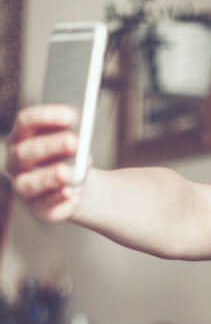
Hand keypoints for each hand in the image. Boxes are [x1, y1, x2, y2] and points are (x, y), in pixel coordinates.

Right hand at [4, 104, 84, 221]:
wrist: (80, 184)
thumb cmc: (73, 156)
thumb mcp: (74, 143)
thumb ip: (73, 137)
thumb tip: (79, 138)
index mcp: (22, 138)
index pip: (26, 122)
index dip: (46, 116)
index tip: (72, 114)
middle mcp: (16, 162)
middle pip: (26, 152)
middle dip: (49, 146)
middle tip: (74, 141)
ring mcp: (24, 187)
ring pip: (29, 184)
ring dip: (48, 177)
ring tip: (67, 173)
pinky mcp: (39, 209)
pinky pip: (47, 208)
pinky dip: (60, 202)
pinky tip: (73, 196)